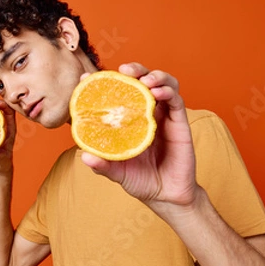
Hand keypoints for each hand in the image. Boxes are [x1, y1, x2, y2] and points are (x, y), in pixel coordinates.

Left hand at [81, 63, 198, 207]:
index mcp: (129, 118)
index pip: (117, 92)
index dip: (104, 81)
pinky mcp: (180, 122)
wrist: (166, 196)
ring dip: (155, 76)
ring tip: (145, 80)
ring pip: (163, 84)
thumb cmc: (140, 181)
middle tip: (125, 70)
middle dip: (135, 69)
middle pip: (143, 80)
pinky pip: (176, 101)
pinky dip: (168, 92)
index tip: (88, 78)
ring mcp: (164, 116)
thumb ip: (103, 165)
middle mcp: (146, 112)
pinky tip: (158, 94)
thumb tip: (85, 156)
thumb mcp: (117, 172)